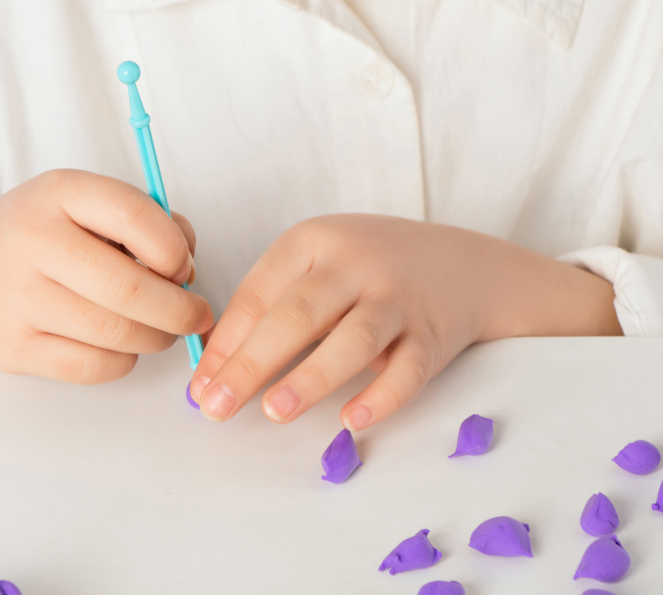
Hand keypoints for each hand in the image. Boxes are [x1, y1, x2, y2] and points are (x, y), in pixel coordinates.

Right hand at [0, 169, 212, 382]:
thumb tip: (187, 272)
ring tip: (160, 329)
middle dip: (180, 310)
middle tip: (196, 315)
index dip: (175, 249)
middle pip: (130, 289)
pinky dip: (124, 361)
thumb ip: (146, 223)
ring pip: (118, 334)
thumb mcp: (84, 206)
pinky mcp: (12, 349)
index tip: (183, 266)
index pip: (134, 215)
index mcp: (57, 193)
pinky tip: (120, 345)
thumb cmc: (42, 237)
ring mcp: (16, 299)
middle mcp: (30, 240)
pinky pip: (95, 367)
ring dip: (158, 338)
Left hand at [189, 214, 619, 430]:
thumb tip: (213, 374)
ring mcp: (397, 299)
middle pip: (297, 315)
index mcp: (313, 242)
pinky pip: (408, 370)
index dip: (225, 344)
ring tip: (274, 411)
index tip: (200, 387)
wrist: (461, 265)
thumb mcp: (316, 268)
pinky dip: (382, 396)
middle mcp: (355, 264)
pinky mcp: (432, 334)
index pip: (258, 296)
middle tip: (217, 407)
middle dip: (251, 364)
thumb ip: (268, 310)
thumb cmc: (366, 272)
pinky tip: (351, 420)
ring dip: (311, 377)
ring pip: (352, 340)